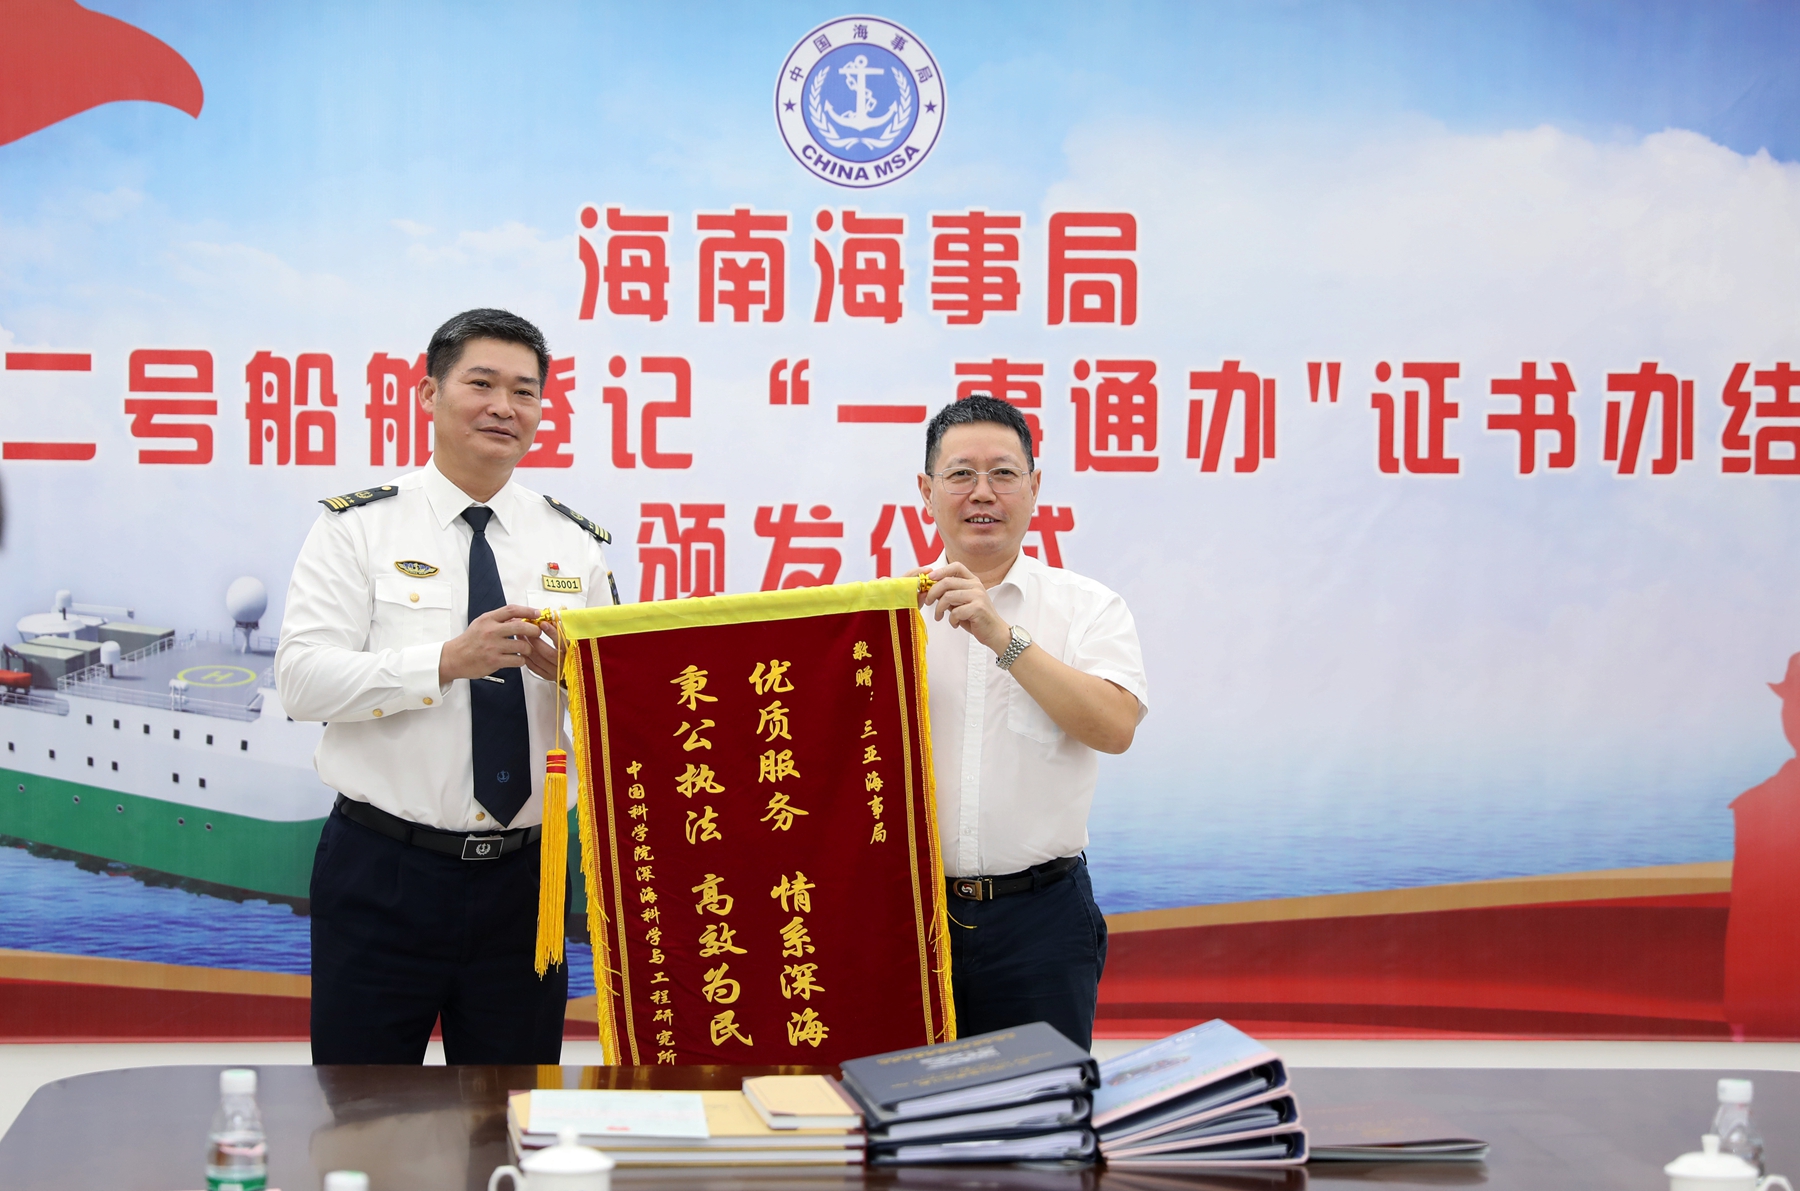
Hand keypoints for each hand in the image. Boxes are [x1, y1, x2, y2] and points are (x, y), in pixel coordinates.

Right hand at [439, 605, 554, 684]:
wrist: (454, 658)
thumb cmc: (469, 641)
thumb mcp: (481, 624)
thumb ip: (499, 620)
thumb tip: (520, 617)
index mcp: (488, 619)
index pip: (512, 610)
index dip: (528, 610)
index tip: (538, 613)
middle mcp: (491, 631)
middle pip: (521, 626)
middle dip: (534, 630)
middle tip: (537, 632)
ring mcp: (493, 647)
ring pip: (522, 646)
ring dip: (528, 648)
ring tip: (526, 649)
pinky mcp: (494, 661)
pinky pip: (517, 660)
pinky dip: (521, 660)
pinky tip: (518, 659)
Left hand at [915, 562, 1010, 654]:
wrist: (994, 632)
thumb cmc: (975, 618)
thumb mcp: (961, 602)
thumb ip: (950, 594)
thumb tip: (931, 590)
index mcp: (972, 581)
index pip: (956, 567)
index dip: (941, 571)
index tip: (929, 579)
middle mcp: (976, 586)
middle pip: (947, 582)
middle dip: (932, 593)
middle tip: (928, 602)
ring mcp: (978, 596)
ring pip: (948, 597)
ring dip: (939, 609)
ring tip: (939, 617)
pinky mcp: (978, 608)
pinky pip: (955, 612)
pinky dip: (951, 620)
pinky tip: (955, 624)